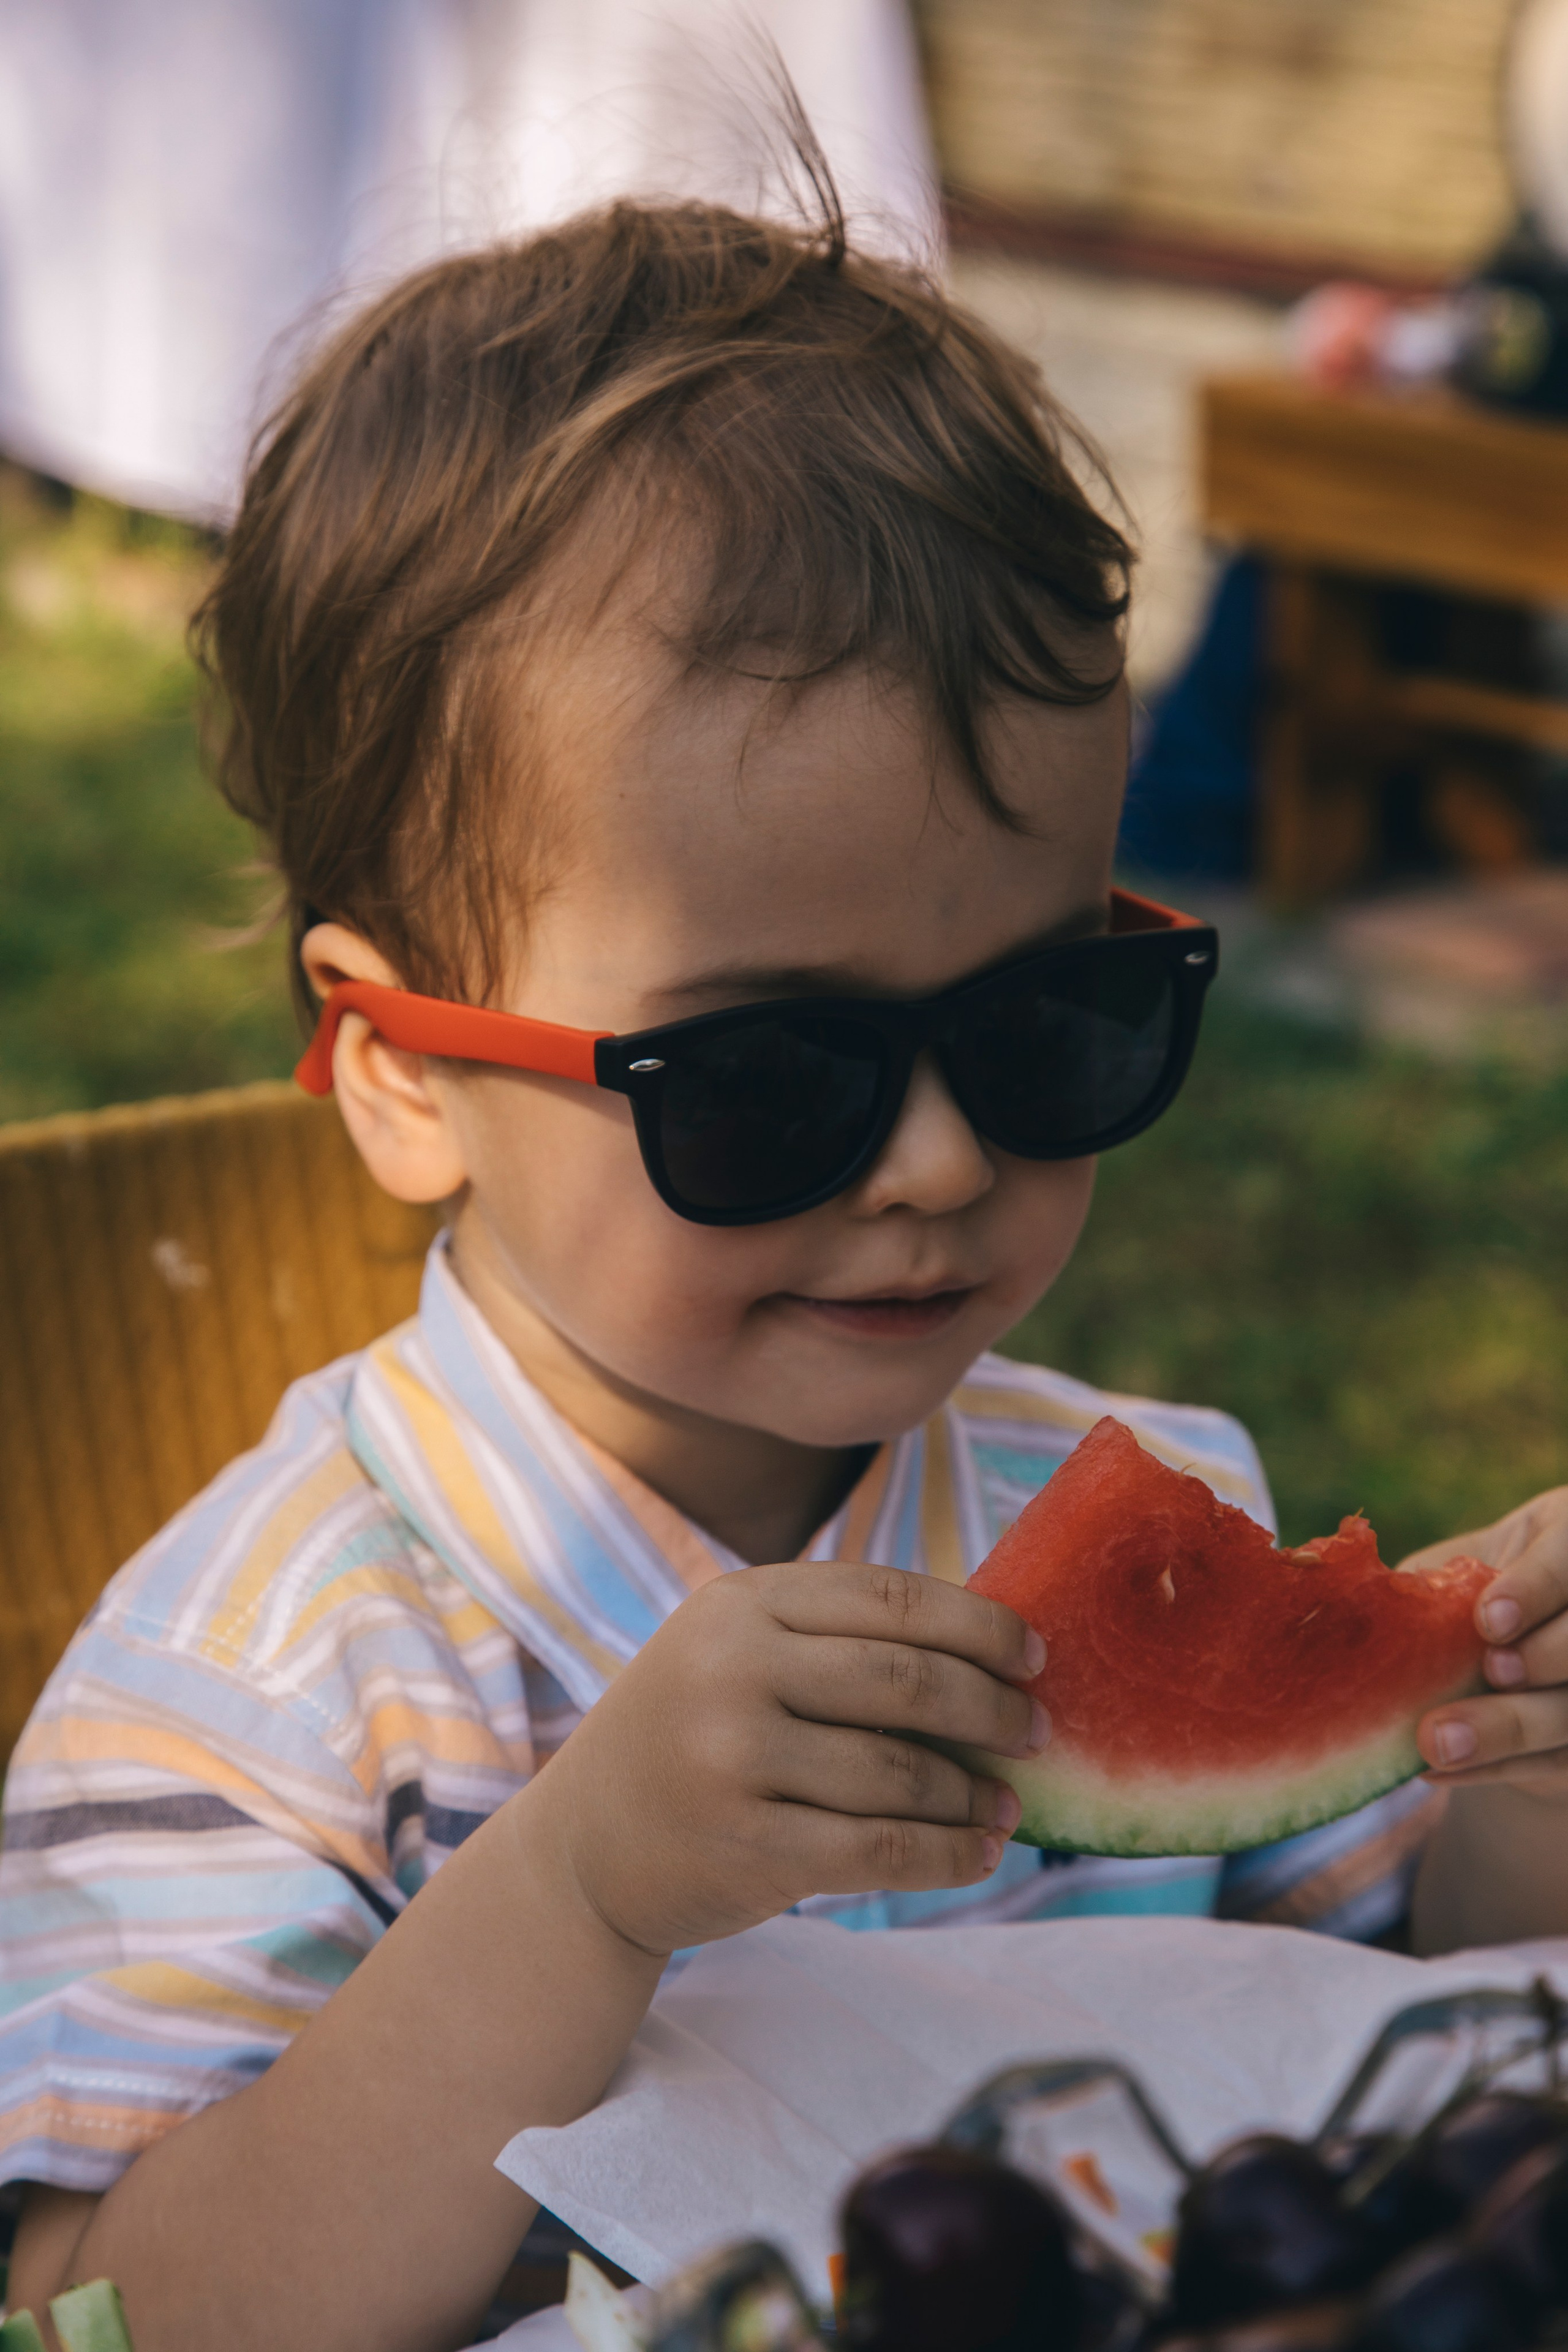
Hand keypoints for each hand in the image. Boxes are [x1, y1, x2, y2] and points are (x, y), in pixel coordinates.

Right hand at [539, 1561, 1047, 1955]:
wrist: (583, 1847)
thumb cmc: (693, 1737)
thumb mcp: (737, 1655)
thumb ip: (835, 1639)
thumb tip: (991, 1648)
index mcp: (740, 1605)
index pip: (890, 1598)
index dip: (978, 1625)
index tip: (1035, 1655)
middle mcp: (732, 1670)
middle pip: (907, 1681)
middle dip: (991, 1708)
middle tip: (1038, 1730)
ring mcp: (733, 1759)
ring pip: (899, 1773)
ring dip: (973, 1794)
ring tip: (1007, 1804)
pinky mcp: (746, 1846)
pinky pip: (880, 1849)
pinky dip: (946, 1855)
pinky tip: (979, 1854)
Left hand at [1406, 1487, 1567, 1793]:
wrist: (1516, 1639)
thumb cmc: (1472, 1585)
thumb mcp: (1456, 1564)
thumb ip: (1429, 1578)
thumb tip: (1355, 1592)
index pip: (1566, 1562)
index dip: (1534, 1589)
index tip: (1487, 1618)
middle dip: (1541, 1658)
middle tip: (1488, 1673)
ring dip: (1509, 1729)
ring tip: (1439, 1743)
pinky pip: (1549, 1764)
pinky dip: (1491, 1768)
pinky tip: (1435, 1770)